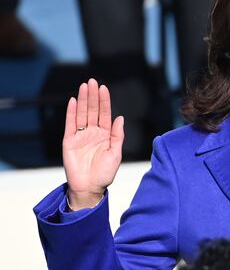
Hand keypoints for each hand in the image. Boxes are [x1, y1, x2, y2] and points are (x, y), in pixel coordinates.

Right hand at [63, 79, 123, 209]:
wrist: (89, 187)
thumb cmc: (104, 173)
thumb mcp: (115, 154)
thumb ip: (117, 136)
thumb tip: (120, 118)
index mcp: (105, 135)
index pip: (104, 114)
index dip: (104, 101)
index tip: (104, 88)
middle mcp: (93, 133)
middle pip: (92, 110)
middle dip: (92, 96)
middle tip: (92, 81)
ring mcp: (80, 136)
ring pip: (81, 114)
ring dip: (82, 100)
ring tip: (84, 86)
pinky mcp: (69, 141)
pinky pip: (70, 124)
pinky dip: (71, 113)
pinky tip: (72, 101)